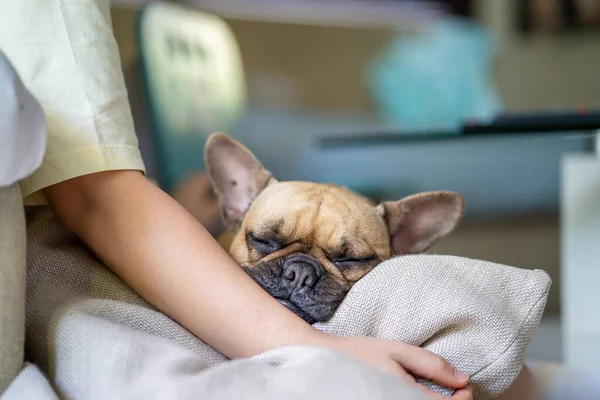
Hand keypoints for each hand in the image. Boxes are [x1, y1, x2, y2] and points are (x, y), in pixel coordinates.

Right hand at [326, 336, 471, 398]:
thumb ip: (431, 365)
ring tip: (438, 394)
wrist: (325, 362)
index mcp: (404, 393)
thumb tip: (462, 379)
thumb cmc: (360, 353)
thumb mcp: (397, 351)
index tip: (464, 386)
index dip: (464, 399)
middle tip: (455, 390)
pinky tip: (419, 397)